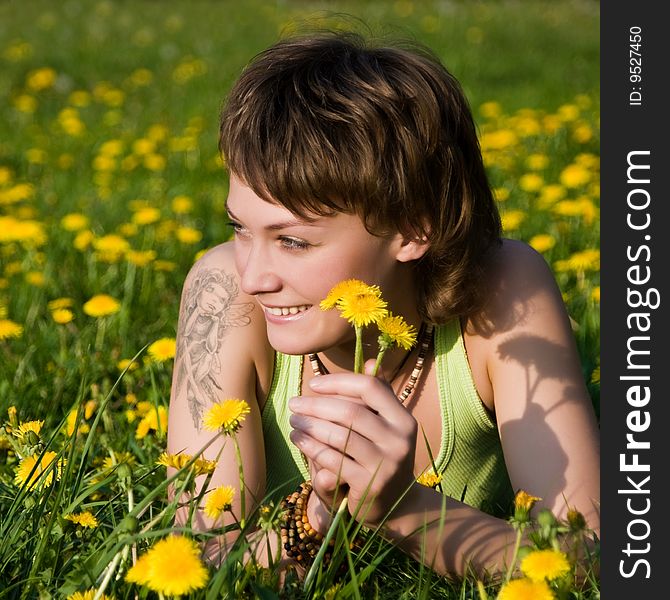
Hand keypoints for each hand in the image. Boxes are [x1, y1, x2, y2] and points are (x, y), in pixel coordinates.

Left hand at [288, 360, 417, 525]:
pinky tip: (298, 441)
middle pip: (351, 412)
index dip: (338, 382)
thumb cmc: (382, 456)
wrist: (396, 507)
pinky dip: (312, 449)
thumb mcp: (386, 427)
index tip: (313, 384)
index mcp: (404, 420)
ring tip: (293, 422)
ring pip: (339, 436)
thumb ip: (377, 396)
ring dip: (310, 427)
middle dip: (316, 405)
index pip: (370, 388)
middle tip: (294, 403)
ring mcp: (386, 465)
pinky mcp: (369, 486)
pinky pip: (333, 461)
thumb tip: (367, 361)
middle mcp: (399, 441)